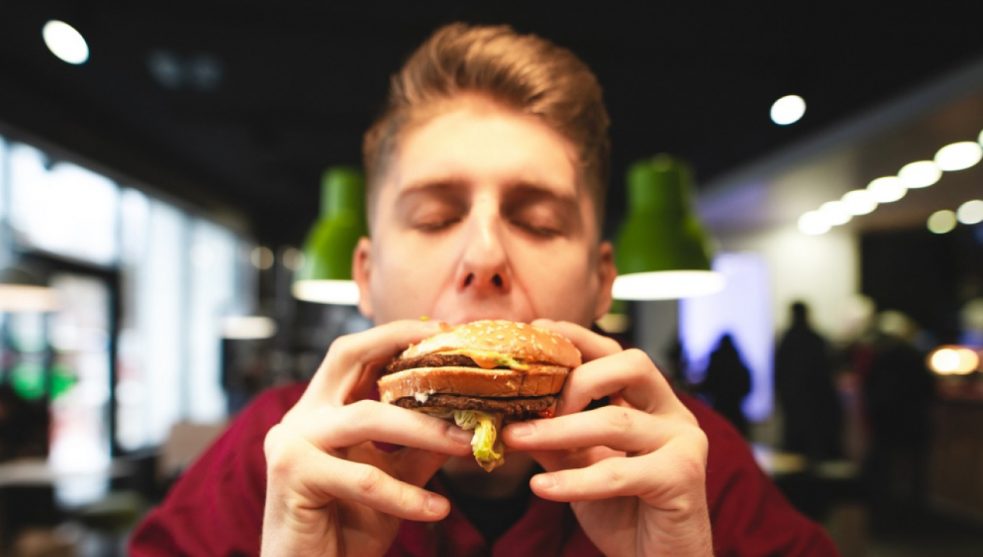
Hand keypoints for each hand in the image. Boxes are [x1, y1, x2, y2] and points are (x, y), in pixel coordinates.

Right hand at [261, 320, 473, 556]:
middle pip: (348, 355)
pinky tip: (438, 510)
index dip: (396, 335)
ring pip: (367, 417)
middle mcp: (302, 416)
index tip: (443, 329)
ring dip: (425, 428)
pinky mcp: (293, 476)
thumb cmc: (345, 529)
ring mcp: (293, 442)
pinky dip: (406, 496)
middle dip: (399, 343)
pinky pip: (365, 479)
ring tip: (468, 444)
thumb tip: (469, 419)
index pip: (357, 355)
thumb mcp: (394, 480)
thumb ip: (420, 448)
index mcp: (322, 410)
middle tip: (449, 348)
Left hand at [502, 320, 711, 555]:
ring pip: (617, 421)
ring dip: (560, 430)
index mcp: (651, 402)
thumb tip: (507, 413)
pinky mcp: (684, 477)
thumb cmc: (624, 512)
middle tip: (534, 401)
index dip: (579, 337)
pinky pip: (620, 472)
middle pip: (631, 364)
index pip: (616, 353)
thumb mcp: (580, 466)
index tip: (537, 330)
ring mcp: (684, 442)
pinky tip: (542, 487)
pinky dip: (576, 480)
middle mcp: (673, 413)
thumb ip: (554, 437)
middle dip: (577, 378)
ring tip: (517, 439)